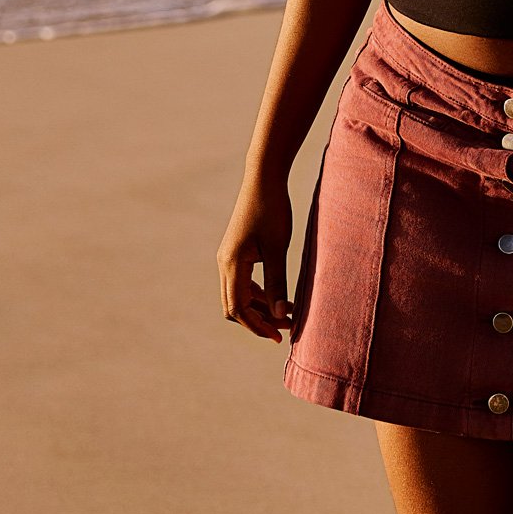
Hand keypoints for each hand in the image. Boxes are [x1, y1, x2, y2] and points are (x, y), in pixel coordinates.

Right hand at [218, 174, 294, 340]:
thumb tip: (281, 316)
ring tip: (288, 314)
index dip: (258, 326)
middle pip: (234, 307)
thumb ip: (278, 283)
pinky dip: (258, 295)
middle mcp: (224, 263)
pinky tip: (280, 297)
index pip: (238, 308)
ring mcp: (228, 257)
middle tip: (286, 328)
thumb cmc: (272, 210)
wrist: (263, 178)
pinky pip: (242, 282)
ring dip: (259, 308)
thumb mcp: (279, 249)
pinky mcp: (236, 252)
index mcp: (232, 263)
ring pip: (238, 296)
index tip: (279, 335)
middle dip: (258, 321)